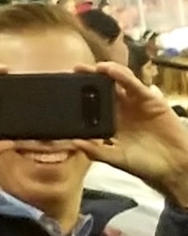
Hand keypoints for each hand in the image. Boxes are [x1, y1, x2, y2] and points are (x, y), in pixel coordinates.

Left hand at [71, 62, 187, 205]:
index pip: (92, 102)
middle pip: (104, 88)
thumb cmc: (144, 164)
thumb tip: (74, 142)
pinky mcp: (151, 101)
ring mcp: (136, 103)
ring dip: (106, 72)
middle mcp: (122, 109)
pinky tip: (112, 70)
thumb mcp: (115, 158)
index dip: (80, 93)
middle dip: (90, 77)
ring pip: (119, 82)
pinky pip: (135, 85)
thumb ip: (96, 151)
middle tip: (76, 69)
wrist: (172, 168)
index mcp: (110, 121)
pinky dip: (123, 76)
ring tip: (93, 67)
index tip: (63, 86)